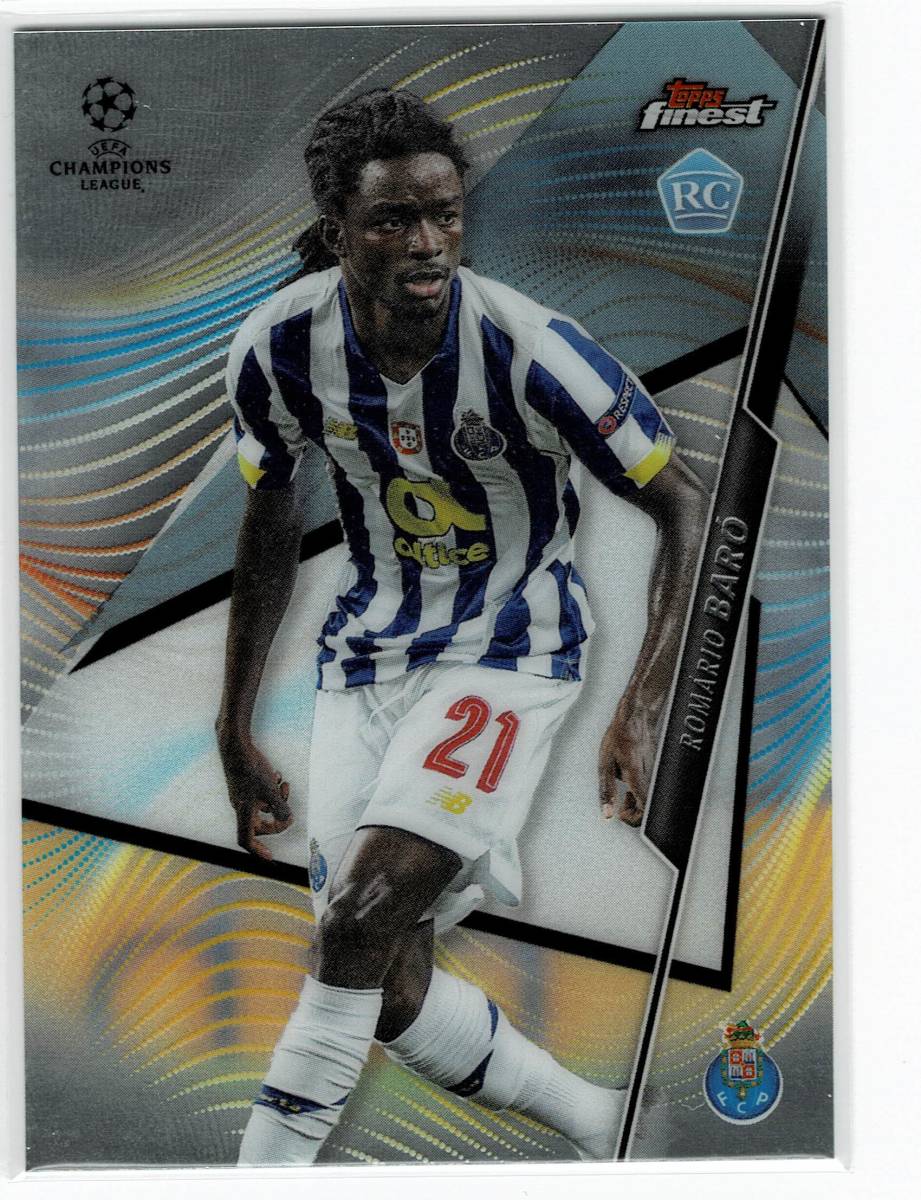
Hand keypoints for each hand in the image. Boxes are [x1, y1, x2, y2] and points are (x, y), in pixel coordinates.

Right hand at [217, 732, 292, 859]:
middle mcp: (241, 806)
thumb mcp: (270, 791)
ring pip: (262, 806)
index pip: (246, 839)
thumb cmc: (251, 769)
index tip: (270, 857)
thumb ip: (280, 808)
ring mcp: (242, 795)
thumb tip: (287, 820)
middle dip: (276, 820)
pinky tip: (276, 776)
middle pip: (258, 824)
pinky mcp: (245, 784)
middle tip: (289, 814)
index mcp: (244, 812)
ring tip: (284, 785)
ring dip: (277, 799)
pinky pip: (260, 794)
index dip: (257, 851)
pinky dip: (271, 789)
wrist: (236, 747)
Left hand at [598, 696, 657, 826]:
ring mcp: (655, 775)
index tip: (619, 810)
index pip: (643, 814)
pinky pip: (650, 788)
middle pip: (648, 811)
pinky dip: (640, 791)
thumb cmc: (618, 738)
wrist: (635, 718)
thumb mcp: (605, 765)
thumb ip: (606, 791)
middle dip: (633, 812)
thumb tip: (607, 814)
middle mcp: (650, 780)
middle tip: (621, 802)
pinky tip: (630, 779)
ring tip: (624, 790)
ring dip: (636, 802)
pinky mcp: (655, 771)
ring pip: (650, 800)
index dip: (631, 819)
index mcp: (637, 781)